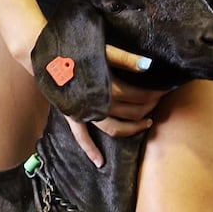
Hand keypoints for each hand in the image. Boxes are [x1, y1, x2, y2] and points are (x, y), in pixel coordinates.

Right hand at [68, 43, 168, 166]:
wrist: (46, 56)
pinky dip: (90, 150)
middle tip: (160, 99)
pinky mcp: (72, 116)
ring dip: (132, 129)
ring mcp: (84, 113)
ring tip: (148, 124)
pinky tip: (100, 163)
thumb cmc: (75, 49)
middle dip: (148, 107)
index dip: (154, 93)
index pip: (138, 95)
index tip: (166, 88)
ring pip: (113, 128)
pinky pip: (82, 137)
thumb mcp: (102, 48)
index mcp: (105, 86)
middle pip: (130, 112)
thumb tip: (149, 67)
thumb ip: (125, 58)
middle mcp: (96, 104)